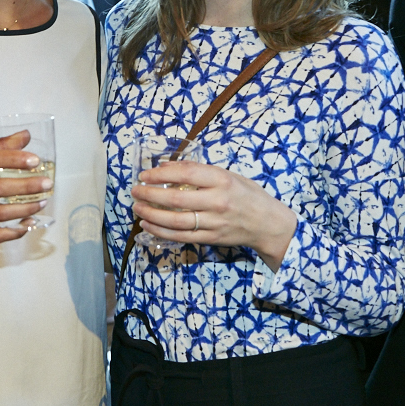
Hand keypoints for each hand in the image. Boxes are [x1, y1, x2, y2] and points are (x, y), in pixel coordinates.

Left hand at [132, 161, 297, 270]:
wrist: (268, 224)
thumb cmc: (247, 195)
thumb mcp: (229, 175)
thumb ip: (200, 171)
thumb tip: (167, 167)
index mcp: (222, 180)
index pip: (186, 173)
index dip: (161, 173)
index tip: (145, 174)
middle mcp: (217, 201)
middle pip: (175, 198)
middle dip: (149, 194)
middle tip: (135, 190)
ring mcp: (213, 222)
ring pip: (175, 220)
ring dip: (151, 214)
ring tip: (137, 207)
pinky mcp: (210, 238)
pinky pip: (180, 236)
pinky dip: (160, 231)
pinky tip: (147, 224)